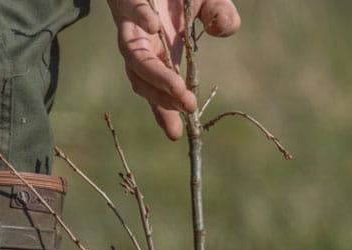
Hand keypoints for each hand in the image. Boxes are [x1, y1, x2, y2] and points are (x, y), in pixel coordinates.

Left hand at [106, 0, 240, 139]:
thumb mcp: (211, 3)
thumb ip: (223, 19)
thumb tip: (222, 31)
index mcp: (159, 53)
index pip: (157, 91)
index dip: (164, 113)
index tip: (177, 134)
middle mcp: (141, 46)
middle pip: (142, 80)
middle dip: (165, 97)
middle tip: (187, 106)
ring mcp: (131, 26)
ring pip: (135, 57)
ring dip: (156, 74)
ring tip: (177, 87)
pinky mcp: (128, 2)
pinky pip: (134, 12)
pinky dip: (143, 20)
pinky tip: (154, 27)